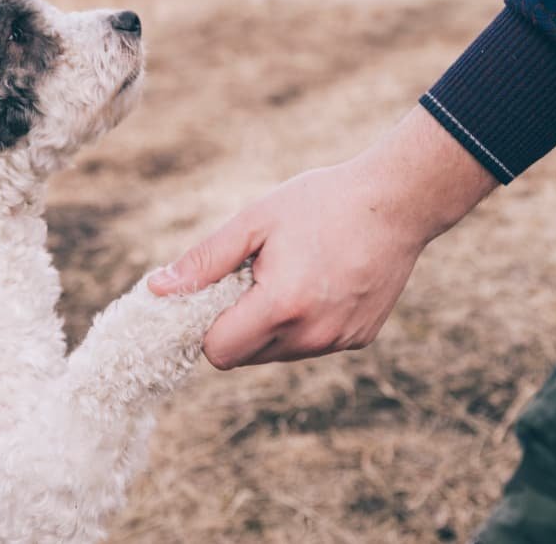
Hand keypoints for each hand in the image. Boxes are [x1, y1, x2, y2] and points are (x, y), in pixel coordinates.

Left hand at [148, 106, 497, 368]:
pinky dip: (304, 324)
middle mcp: (313, 336)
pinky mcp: (360, 339)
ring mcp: (340, 342)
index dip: (208, 325)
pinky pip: (312, 345)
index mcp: (281, 307)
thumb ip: (204, 261)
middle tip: (255, 276)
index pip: (218, 352)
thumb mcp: (254, 222)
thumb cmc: (320, 203)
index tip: (218, 292)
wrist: (397, 200)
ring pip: (278, 353)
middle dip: (238, 324)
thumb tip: (157, 289)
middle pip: (246, 356)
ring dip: (271, 325)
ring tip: (291, 275)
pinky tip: (320, 283)